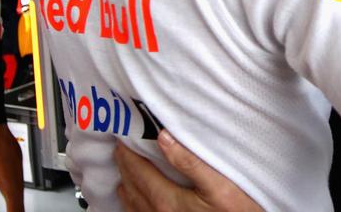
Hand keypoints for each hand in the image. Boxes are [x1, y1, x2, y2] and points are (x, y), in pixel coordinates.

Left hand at [114, 130, 259, 211]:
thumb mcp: (220, 186)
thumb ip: (190, 162)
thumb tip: (164, 137)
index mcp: (167, 202)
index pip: (138, 171)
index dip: (128, 153)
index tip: (123, 136)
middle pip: (132, 186)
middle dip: (124, 165)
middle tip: (120, 146)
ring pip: (133, 204)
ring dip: (126, 184)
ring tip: (125, 168)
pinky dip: (132, 203)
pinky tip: (135, 198)